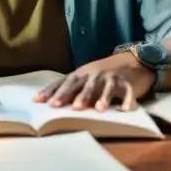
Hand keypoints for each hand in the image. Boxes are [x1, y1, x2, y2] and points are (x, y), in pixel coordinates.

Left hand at [32, 53, 154, 111]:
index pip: (65, 82)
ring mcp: (112, 78)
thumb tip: (42, 101)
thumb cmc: (101, 75)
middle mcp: (95, 74)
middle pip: (84, 84)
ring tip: (98, 109)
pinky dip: (127, 100)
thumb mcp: (84, 79)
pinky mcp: (128, 84)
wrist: (131, 61)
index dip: (53, 91)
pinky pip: (128, 92)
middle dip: (76, 95)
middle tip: (68, 107)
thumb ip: (68, 89)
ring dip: (103, 97)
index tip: (40, 101)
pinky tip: (124, 109)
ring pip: (107, 87)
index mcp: (82, 74)